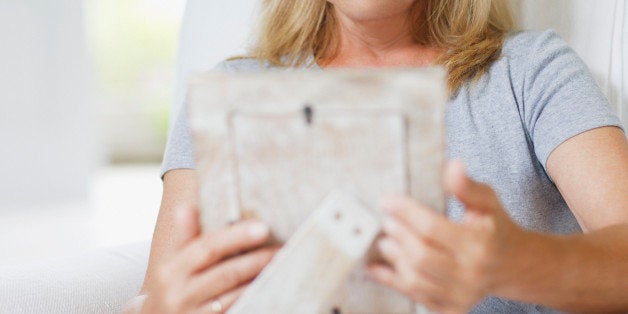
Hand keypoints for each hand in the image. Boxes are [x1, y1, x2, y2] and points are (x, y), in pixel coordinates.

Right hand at [142, 206, 278, 313]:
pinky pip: (236, 311)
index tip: (263, 227)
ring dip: (260, 282)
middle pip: (226, 273)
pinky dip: (252, 300)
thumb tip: (188, 206)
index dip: (236, 237)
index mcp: (170, 270)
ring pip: (234, 297)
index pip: (208, 248)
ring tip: (283, 267)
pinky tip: (269, 289)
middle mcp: (179, 294)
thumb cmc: (172, 289)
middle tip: (283, 248)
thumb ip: (184, 237)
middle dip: (257, 260)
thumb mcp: (172, 264)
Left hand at [367, 161, 525, 313]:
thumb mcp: (487, 203)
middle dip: (398, 236)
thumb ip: (467, 186)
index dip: (405, 212)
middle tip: (386, 222)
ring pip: (415, 279)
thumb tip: (453, 165)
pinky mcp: (450, 308)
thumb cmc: (495, 228)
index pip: (432, 228)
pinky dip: (392, 281)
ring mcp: (461, 295)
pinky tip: (377, 268)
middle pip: (420, 256)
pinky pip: (415, 296)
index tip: (386, 201)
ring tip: (385, 241)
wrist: (513, 266)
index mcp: (480, 245)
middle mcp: (471, 274)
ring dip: (394, 258)